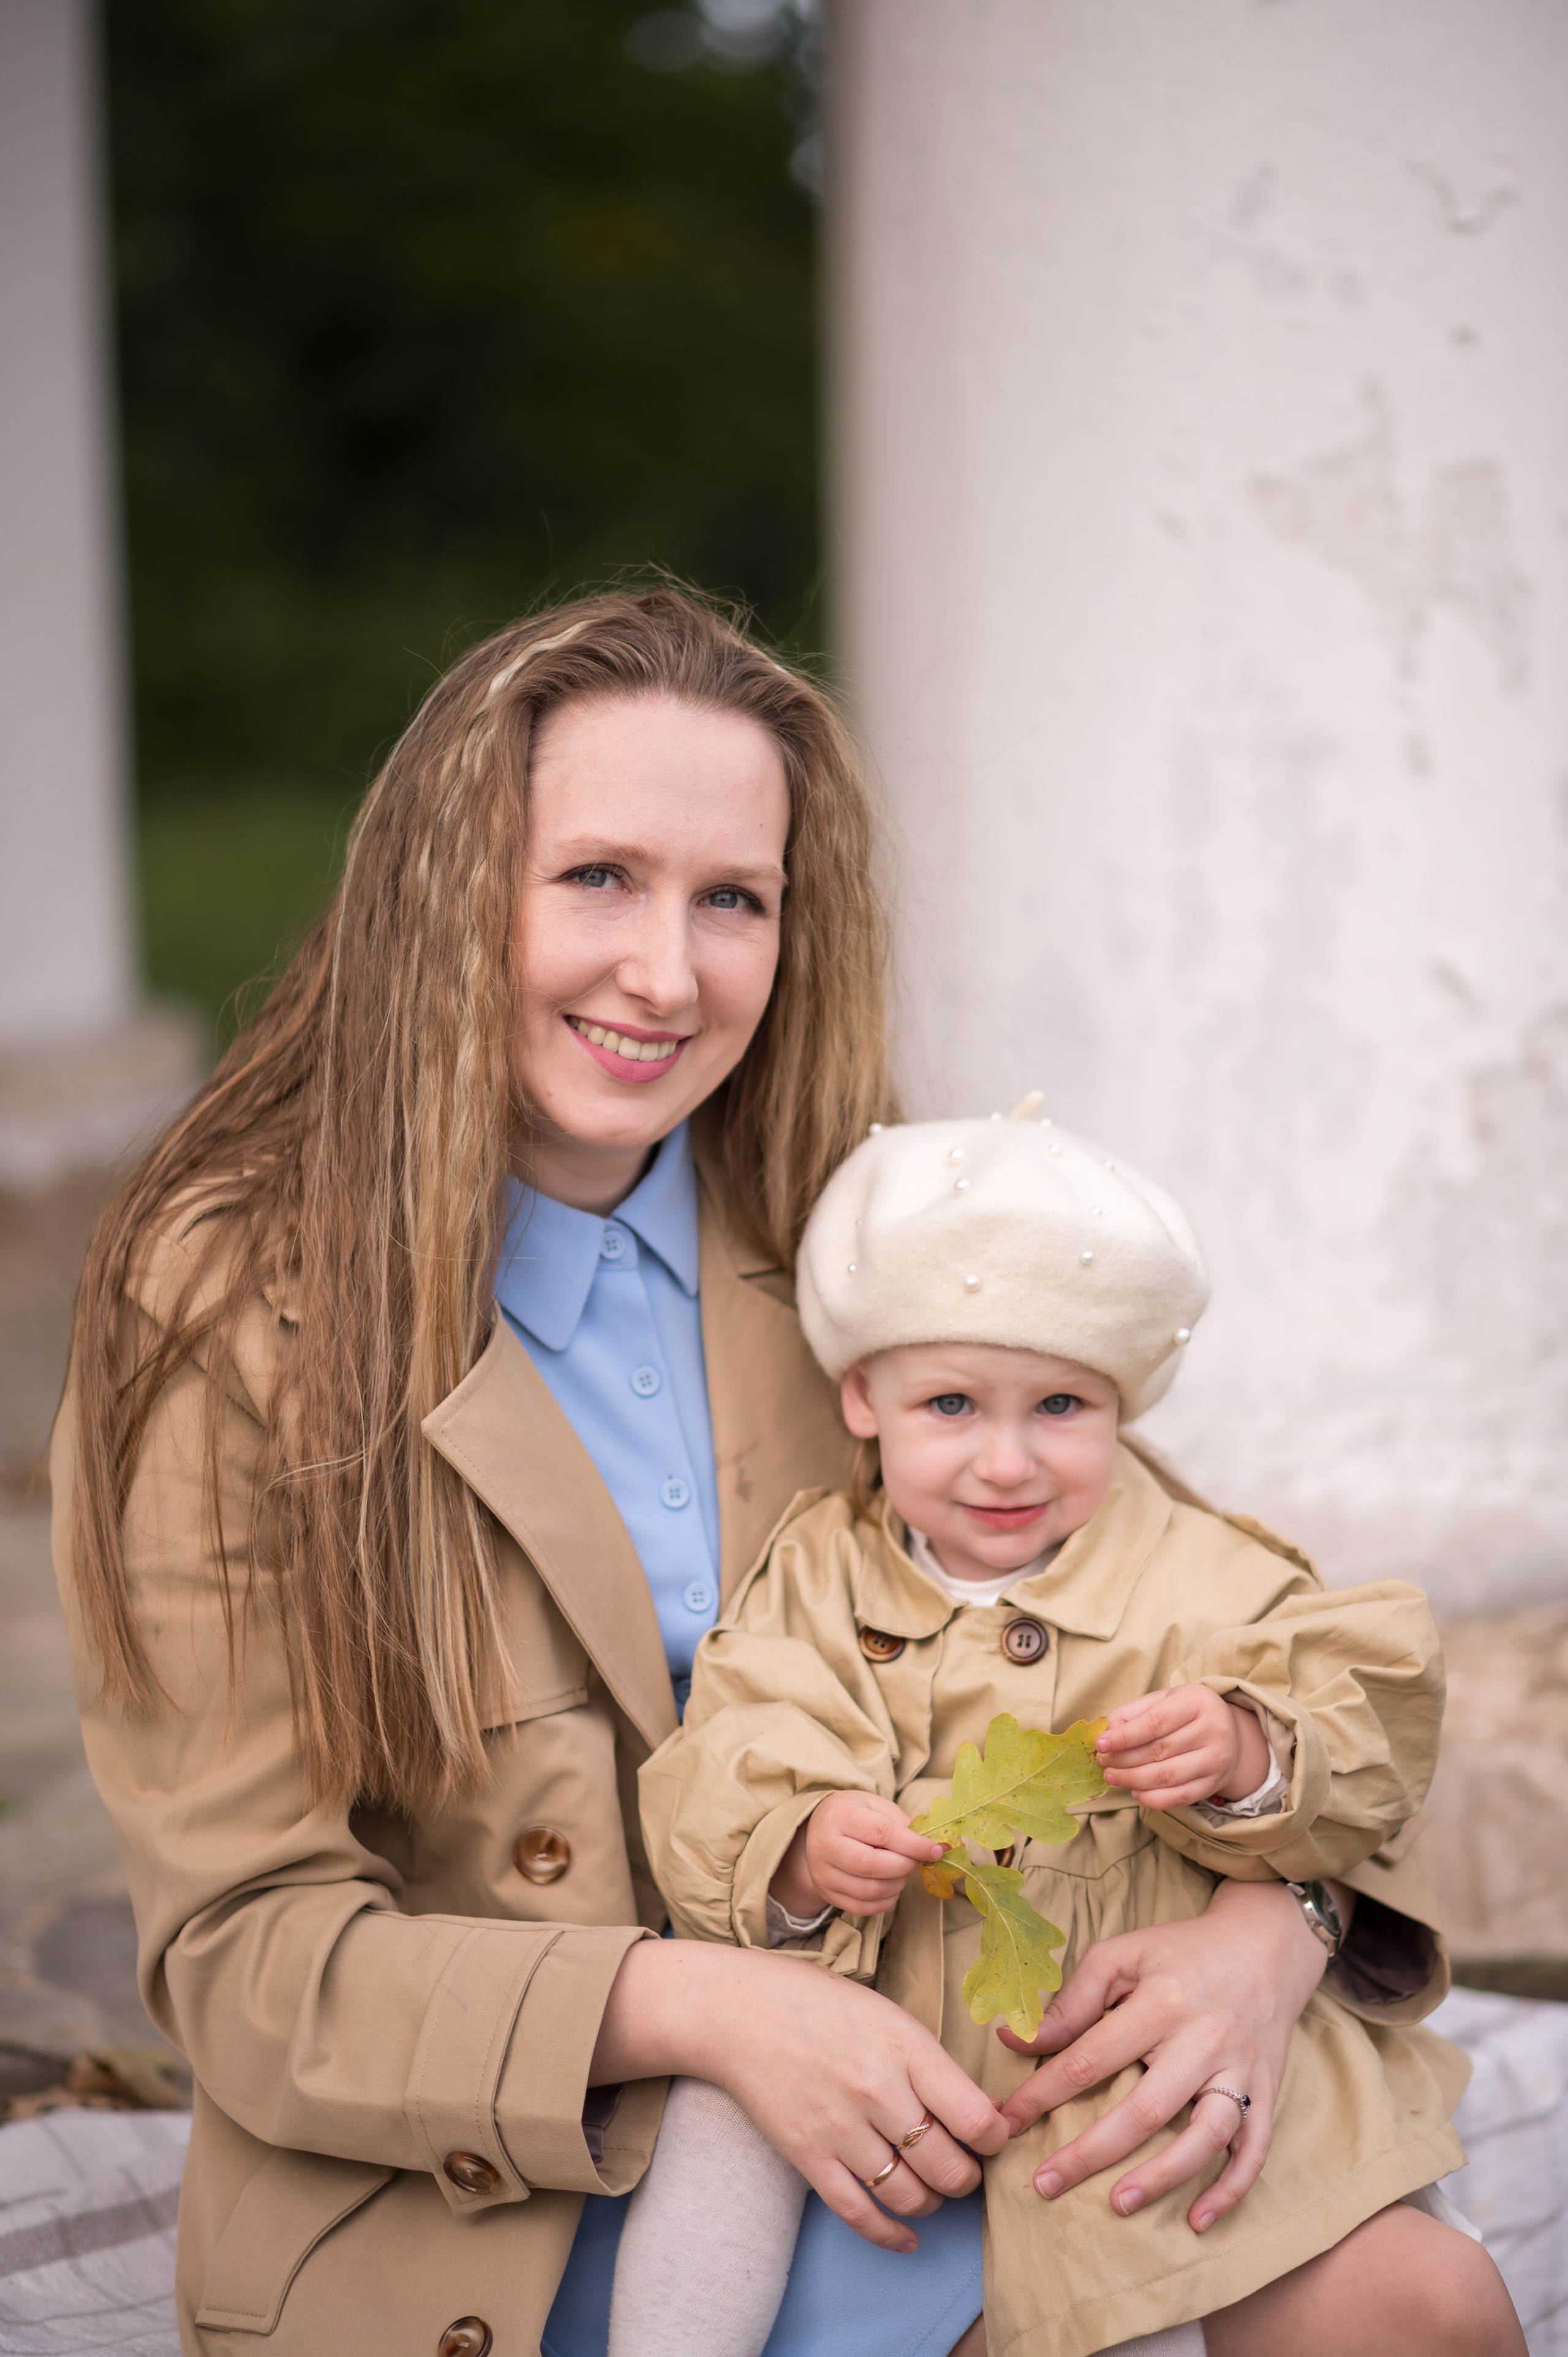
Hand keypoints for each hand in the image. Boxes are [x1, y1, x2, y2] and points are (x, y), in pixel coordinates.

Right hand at [591, 1939, 1008, 2252]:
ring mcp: (840, 2129)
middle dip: (969, 2177)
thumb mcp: (886, 2014)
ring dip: (935, 2202)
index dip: (997, 2137)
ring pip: (911, 2197)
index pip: (976, 2117)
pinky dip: (891, 2235)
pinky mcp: (809, 2157)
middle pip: (950, 2167)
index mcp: (904, 2047)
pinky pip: (860, 2214)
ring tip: (935, 2187)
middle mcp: (877, 2091)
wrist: (736, 2011)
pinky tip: (908, 2237)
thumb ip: (929, 2061)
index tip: (994, 2135)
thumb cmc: (818, 2003)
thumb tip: (981, 2109)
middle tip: (966, 2166)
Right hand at [771, 1791, 945, 1917]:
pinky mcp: (828, 1893)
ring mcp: (823, 1873)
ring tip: (904, 1871)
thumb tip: (928, 1846)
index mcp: (839, 1815)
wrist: (818, 1830)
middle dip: (904, 1866)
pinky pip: (863, 1907)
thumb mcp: (874, 1805)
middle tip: (917, 1860)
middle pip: (871, 1865)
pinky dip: (886, 1901)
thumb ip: (900, 1823)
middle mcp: (825, 1845)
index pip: (881, 1832)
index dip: (912, 1844)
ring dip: (897, 1884)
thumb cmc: (854, 1814)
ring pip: (869, 1890)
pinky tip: (892, 1886)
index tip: (936, 1850)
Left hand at [995, 1878, 1327, 2232]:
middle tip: (1045, 2185)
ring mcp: (1239, 2071)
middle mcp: (1203, 2040)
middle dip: (1090, 2152)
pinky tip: (1197, 2220)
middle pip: (1145, 2109)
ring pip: (1204, 2136)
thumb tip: (1015, 2039)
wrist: (1265, 1945)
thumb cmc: (1180, 1952)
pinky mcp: (1266, 2092)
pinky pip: (1254, 2150)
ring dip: (1161, 2177)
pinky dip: (1230, 2189)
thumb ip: (1071, 2002)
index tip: (1007, 2122)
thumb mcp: (1122, 1956)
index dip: (1044, 2093)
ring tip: (1117, 2204)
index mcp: (1161, 2002)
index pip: (1091, 2058)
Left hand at [1096, 1684, 1270, 1808]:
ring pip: (1167, 1776)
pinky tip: (1135, 1792)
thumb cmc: (1185, 1713)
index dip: (1125, 1736)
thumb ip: (1132, 1713)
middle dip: (1124, 1760)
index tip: (1100, 1744)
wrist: (1228, 1731)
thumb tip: (1106, 1733)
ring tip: (1112, 1777)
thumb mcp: (1162, 1701)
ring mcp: (1217, 1759)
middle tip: (1103, 1762)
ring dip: (1133, 1780)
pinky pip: (1180, 1797)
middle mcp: (1213, 1729)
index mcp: (1196, 1701)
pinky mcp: (1215, 1783)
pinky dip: (1153, 1799)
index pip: (1156, 1722)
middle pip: (1159, 1751)